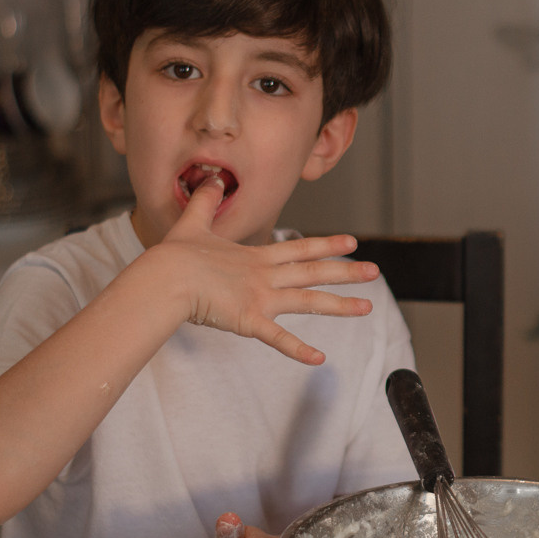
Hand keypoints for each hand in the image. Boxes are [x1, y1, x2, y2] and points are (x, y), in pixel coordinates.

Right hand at [154, 177, 379, 364]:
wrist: (162, 277)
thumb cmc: (174, 257)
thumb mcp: (194, 223)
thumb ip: (206, 203)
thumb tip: (212, 179)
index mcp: (256, 257)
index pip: (299, 248)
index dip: (327, 244)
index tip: (352, 241)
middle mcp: (265, 276)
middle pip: (313, 272)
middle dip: (346, 272)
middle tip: (375, 271)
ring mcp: (260, 298)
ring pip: (309, 302)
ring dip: (340, 305)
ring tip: (368, 308)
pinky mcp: (248, 320)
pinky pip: (278, 338)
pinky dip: (299, 349)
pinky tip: (320, 358)